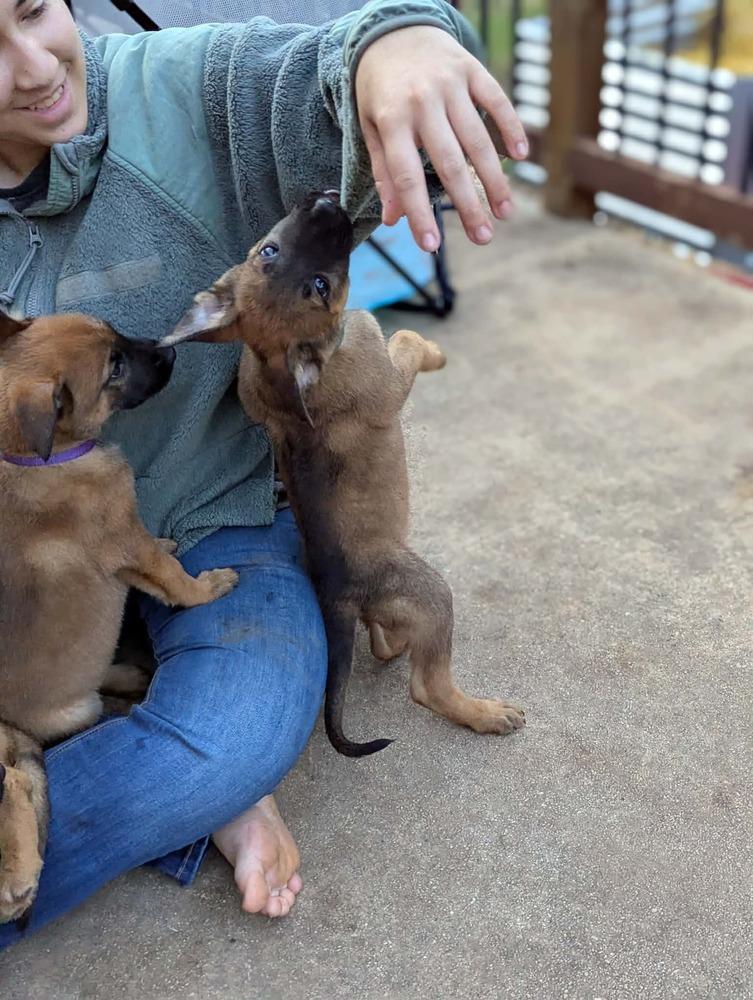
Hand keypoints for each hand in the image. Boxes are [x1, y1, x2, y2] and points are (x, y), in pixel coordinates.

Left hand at [354, 25, 527, 250]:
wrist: (393, 30)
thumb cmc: (380, 90)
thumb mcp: (370, 128)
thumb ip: (384, 171)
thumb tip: (393, 219)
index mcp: (392, 120)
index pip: (406, 176)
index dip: (418, 213)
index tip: (430, 245)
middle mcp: (422, 102)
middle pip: (449, 163)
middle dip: (468, 205)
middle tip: (483, 238)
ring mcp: (450, 84)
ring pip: (478, 139)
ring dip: (494, 179)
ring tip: (505, 212)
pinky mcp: (471, 69)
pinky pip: (496, 101)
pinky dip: (510, 128)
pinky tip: (520, 158)